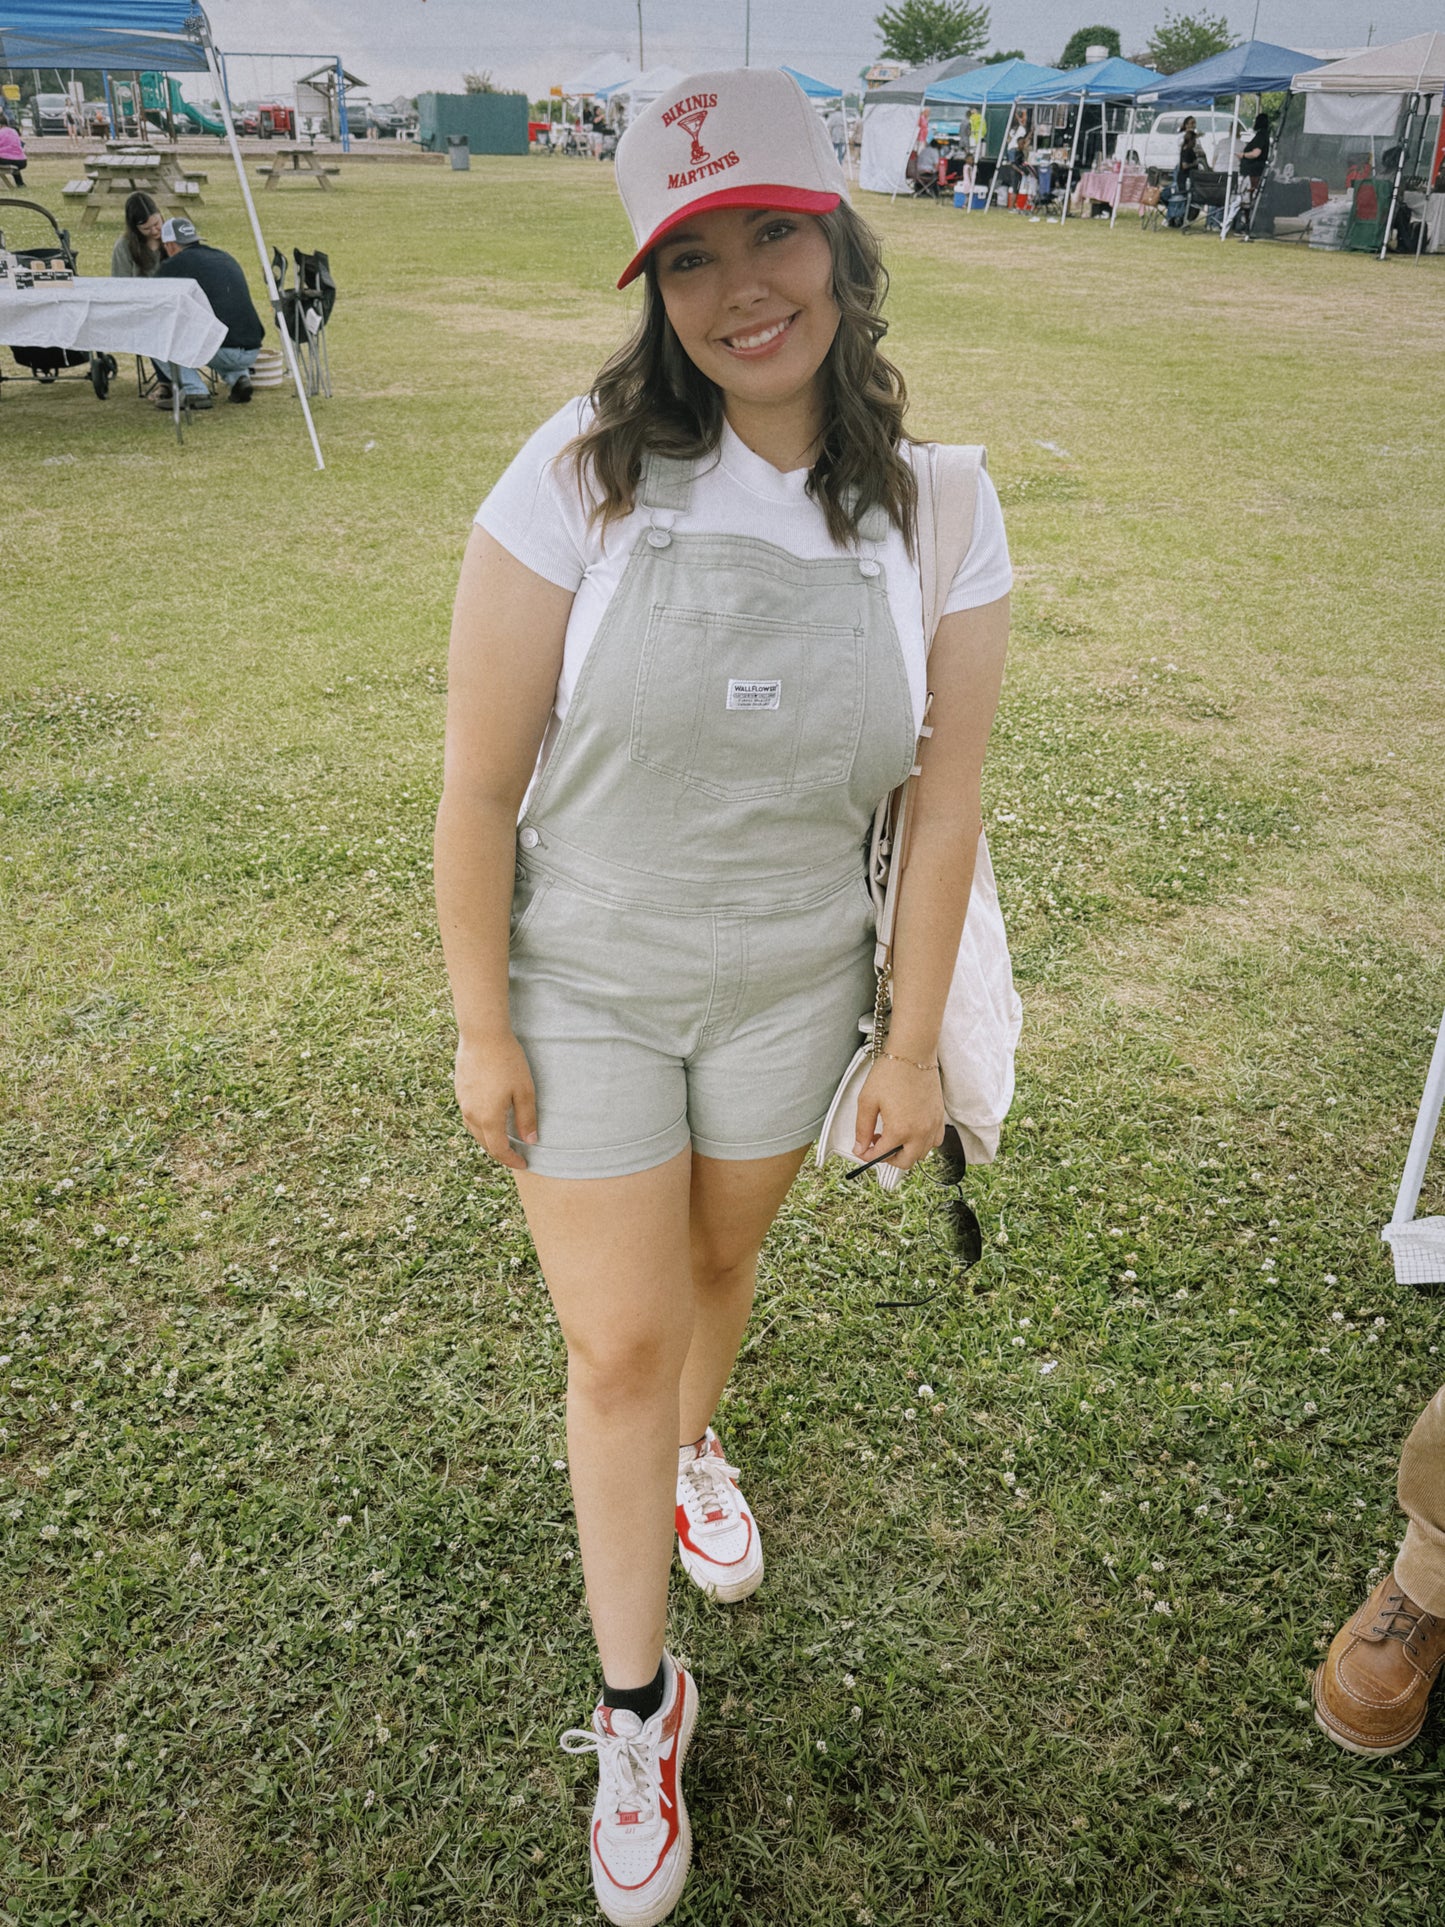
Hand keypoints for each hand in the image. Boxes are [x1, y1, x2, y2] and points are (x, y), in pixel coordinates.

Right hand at [454, 1032, 537, 1170]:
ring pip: (475, 1130)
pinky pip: (469, 1115)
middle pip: (485, 1143)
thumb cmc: (508, 1061)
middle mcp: (471, 1114)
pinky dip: (481, 1123)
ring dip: (489, 1138)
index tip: (524, 1164)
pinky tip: (491, 1116)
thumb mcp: (525, 1091)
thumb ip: (526, 1119)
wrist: (482, 1035)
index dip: (512, 1160)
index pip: (499, 1150)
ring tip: (504, 1137)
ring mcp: (463, 1102)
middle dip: (500, 1152)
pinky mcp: (460, 1090)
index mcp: (489, 1118)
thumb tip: (530, 1141)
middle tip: (516, 1154)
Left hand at [853, 1056, 944, 1174]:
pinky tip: (911, 1132)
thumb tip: (860, 1147)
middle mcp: (920, 1131)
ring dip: (906, 1152)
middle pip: (905, 1162)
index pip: (881, 1155)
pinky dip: (923, 1143)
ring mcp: (932, 1125)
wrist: (913, 1052)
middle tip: (877, 1146)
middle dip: (888, 1159)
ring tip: (893, 1137)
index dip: (867, 1155)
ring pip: (921, 1154)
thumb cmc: (892, 1071)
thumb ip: (862, 1128)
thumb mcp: (867, 1101)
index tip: (862, 1150)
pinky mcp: (939, 1117)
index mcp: (900, 1130)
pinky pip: (935, 1142)